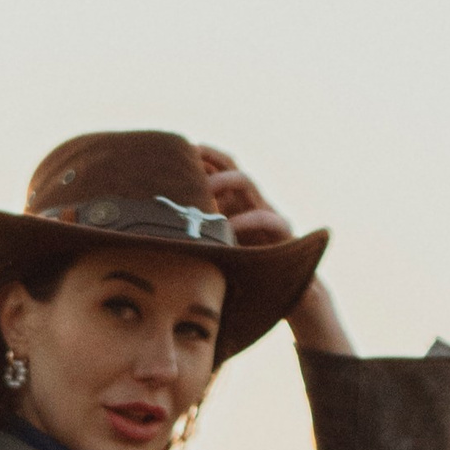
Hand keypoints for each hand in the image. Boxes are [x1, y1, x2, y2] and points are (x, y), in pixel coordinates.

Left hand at [194, 144, 351, 354]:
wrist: (288, 297)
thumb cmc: (248, 278)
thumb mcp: (218, 255)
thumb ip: (200, 241)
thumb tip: (160, 240)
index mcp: (236, 204)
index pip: (219, 169)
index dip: (201, 158)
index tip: (176, 152)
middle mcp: (251, 203)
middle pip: (232, 166)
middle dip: (210, 158)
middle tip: (188, 157)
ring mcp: (267, 213)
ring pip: (247, 182)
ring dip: (223, 181)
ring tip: (204, 190)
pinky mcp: (282, 232)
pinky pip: (264, 217)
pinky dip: (244, 220)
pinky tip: (227, 229)